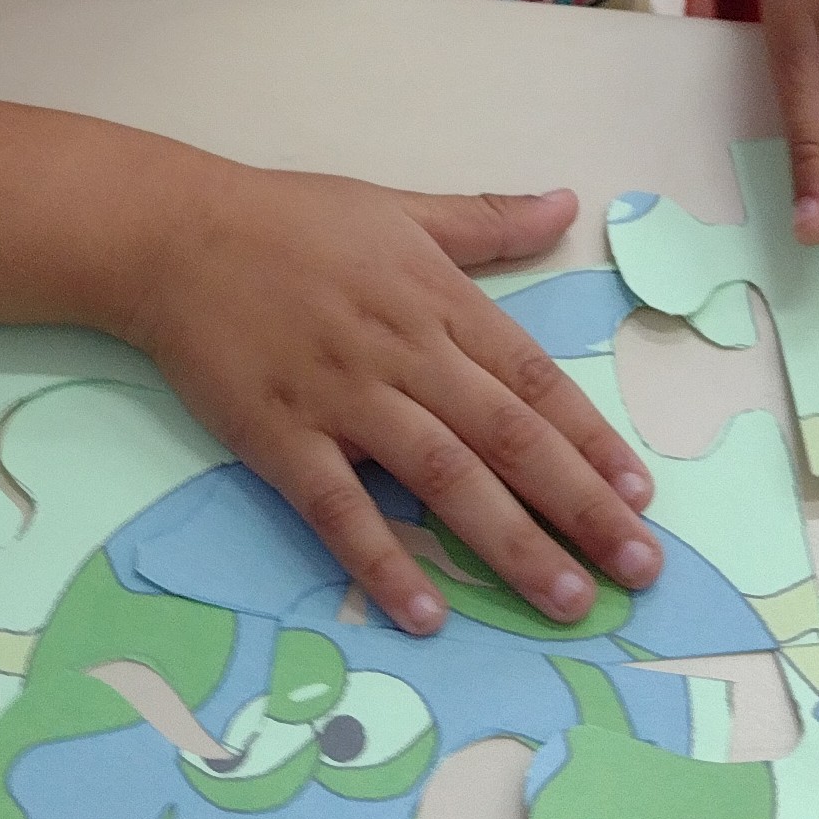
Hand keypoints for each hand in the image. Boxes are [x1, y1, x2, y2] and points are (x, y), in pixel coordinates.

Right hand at [114, 161, 660, 634]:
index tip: (644, 495)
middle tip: (640, 569)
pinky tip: (428, 614)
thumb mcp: (397, 209)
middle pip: (508, 437)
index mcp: (437, 299)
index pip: (533, 380)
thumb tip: (568, 205)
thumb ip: (487, 220)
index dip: (592, 439)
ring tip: (567, 598)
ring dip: (511, 542)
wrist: (174, 236)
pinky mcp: (281, 437)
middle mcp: (403, 352)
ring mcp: (342, 397)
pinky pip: (341, 509)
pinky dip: (385, 562)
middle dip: (581, 506)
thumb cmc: (290, 221)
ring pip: (444, 478)